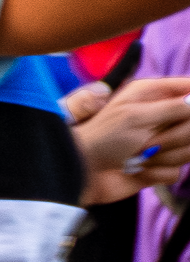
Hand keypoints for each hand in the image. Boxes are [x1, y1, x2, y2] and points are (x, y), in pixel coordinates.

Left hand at [71, 73, 189, 201]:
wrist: (82, 171)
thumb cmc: (102, 137)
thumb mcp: (136, 116)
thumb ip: (173, 108)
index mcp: (152, 94)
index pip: (188, 88)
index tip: (186, 115)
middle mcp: (160, 115)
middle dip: (174, 138)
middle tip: (147, 142)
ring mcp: (162, 141)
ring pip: (189, 150)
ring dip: (164, 158)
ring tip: (137, 156)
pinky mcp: (159, 165)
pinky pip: (176, 172)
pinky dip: (156, 173)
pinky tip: (137, 170)